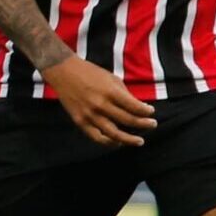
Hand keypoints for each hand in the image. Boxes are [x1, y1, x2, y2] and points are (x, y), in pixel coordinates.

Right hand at [39, 55, 156, 146]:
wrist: (63, 72)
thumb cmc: (90, 73)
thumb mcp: (111, 78)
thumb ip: (124, 94)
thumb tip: (138, 108)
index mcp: (110, 91)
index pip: (134, 106)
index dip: (146, 111)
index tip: (151, 112)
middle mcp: (100, 104)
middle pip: (127, 120)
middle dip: (143, 124)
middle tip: (153, 125)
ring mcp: (89, 115)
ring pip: (113, 134)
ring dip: (129, 139)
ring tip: (140, 141)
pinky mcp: (80, 121)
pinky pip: (96, 137)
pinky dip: (108, 143)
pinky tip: (118, 143)